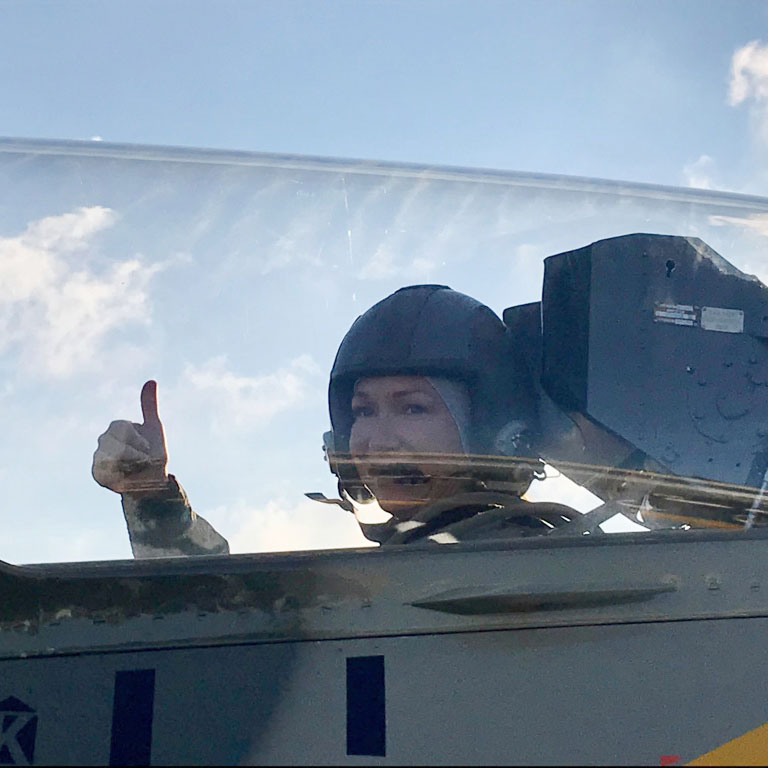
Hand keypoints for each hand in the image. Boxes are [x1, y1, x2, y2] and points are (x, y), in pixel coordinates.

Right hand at [92, 380, 168, 494]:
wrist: (153, 480)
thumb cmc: (154, 453)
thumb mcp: (154, 428)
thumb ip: (149, 405)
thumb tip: (151, 381)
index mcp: (117, 427)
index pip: (120, 427)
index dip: (137, 439)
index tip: (148, 448)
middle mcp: (104, 441)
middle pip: (113, 443)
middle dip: (133, 454)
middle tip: (144, 460)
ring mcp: (99, 457)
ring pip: (109, 458)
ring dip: (128, 466)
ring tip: (136, 469)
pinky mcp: (98, 474)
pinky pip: (104, 472)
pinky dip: (119, 475)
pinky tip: (127, 477)